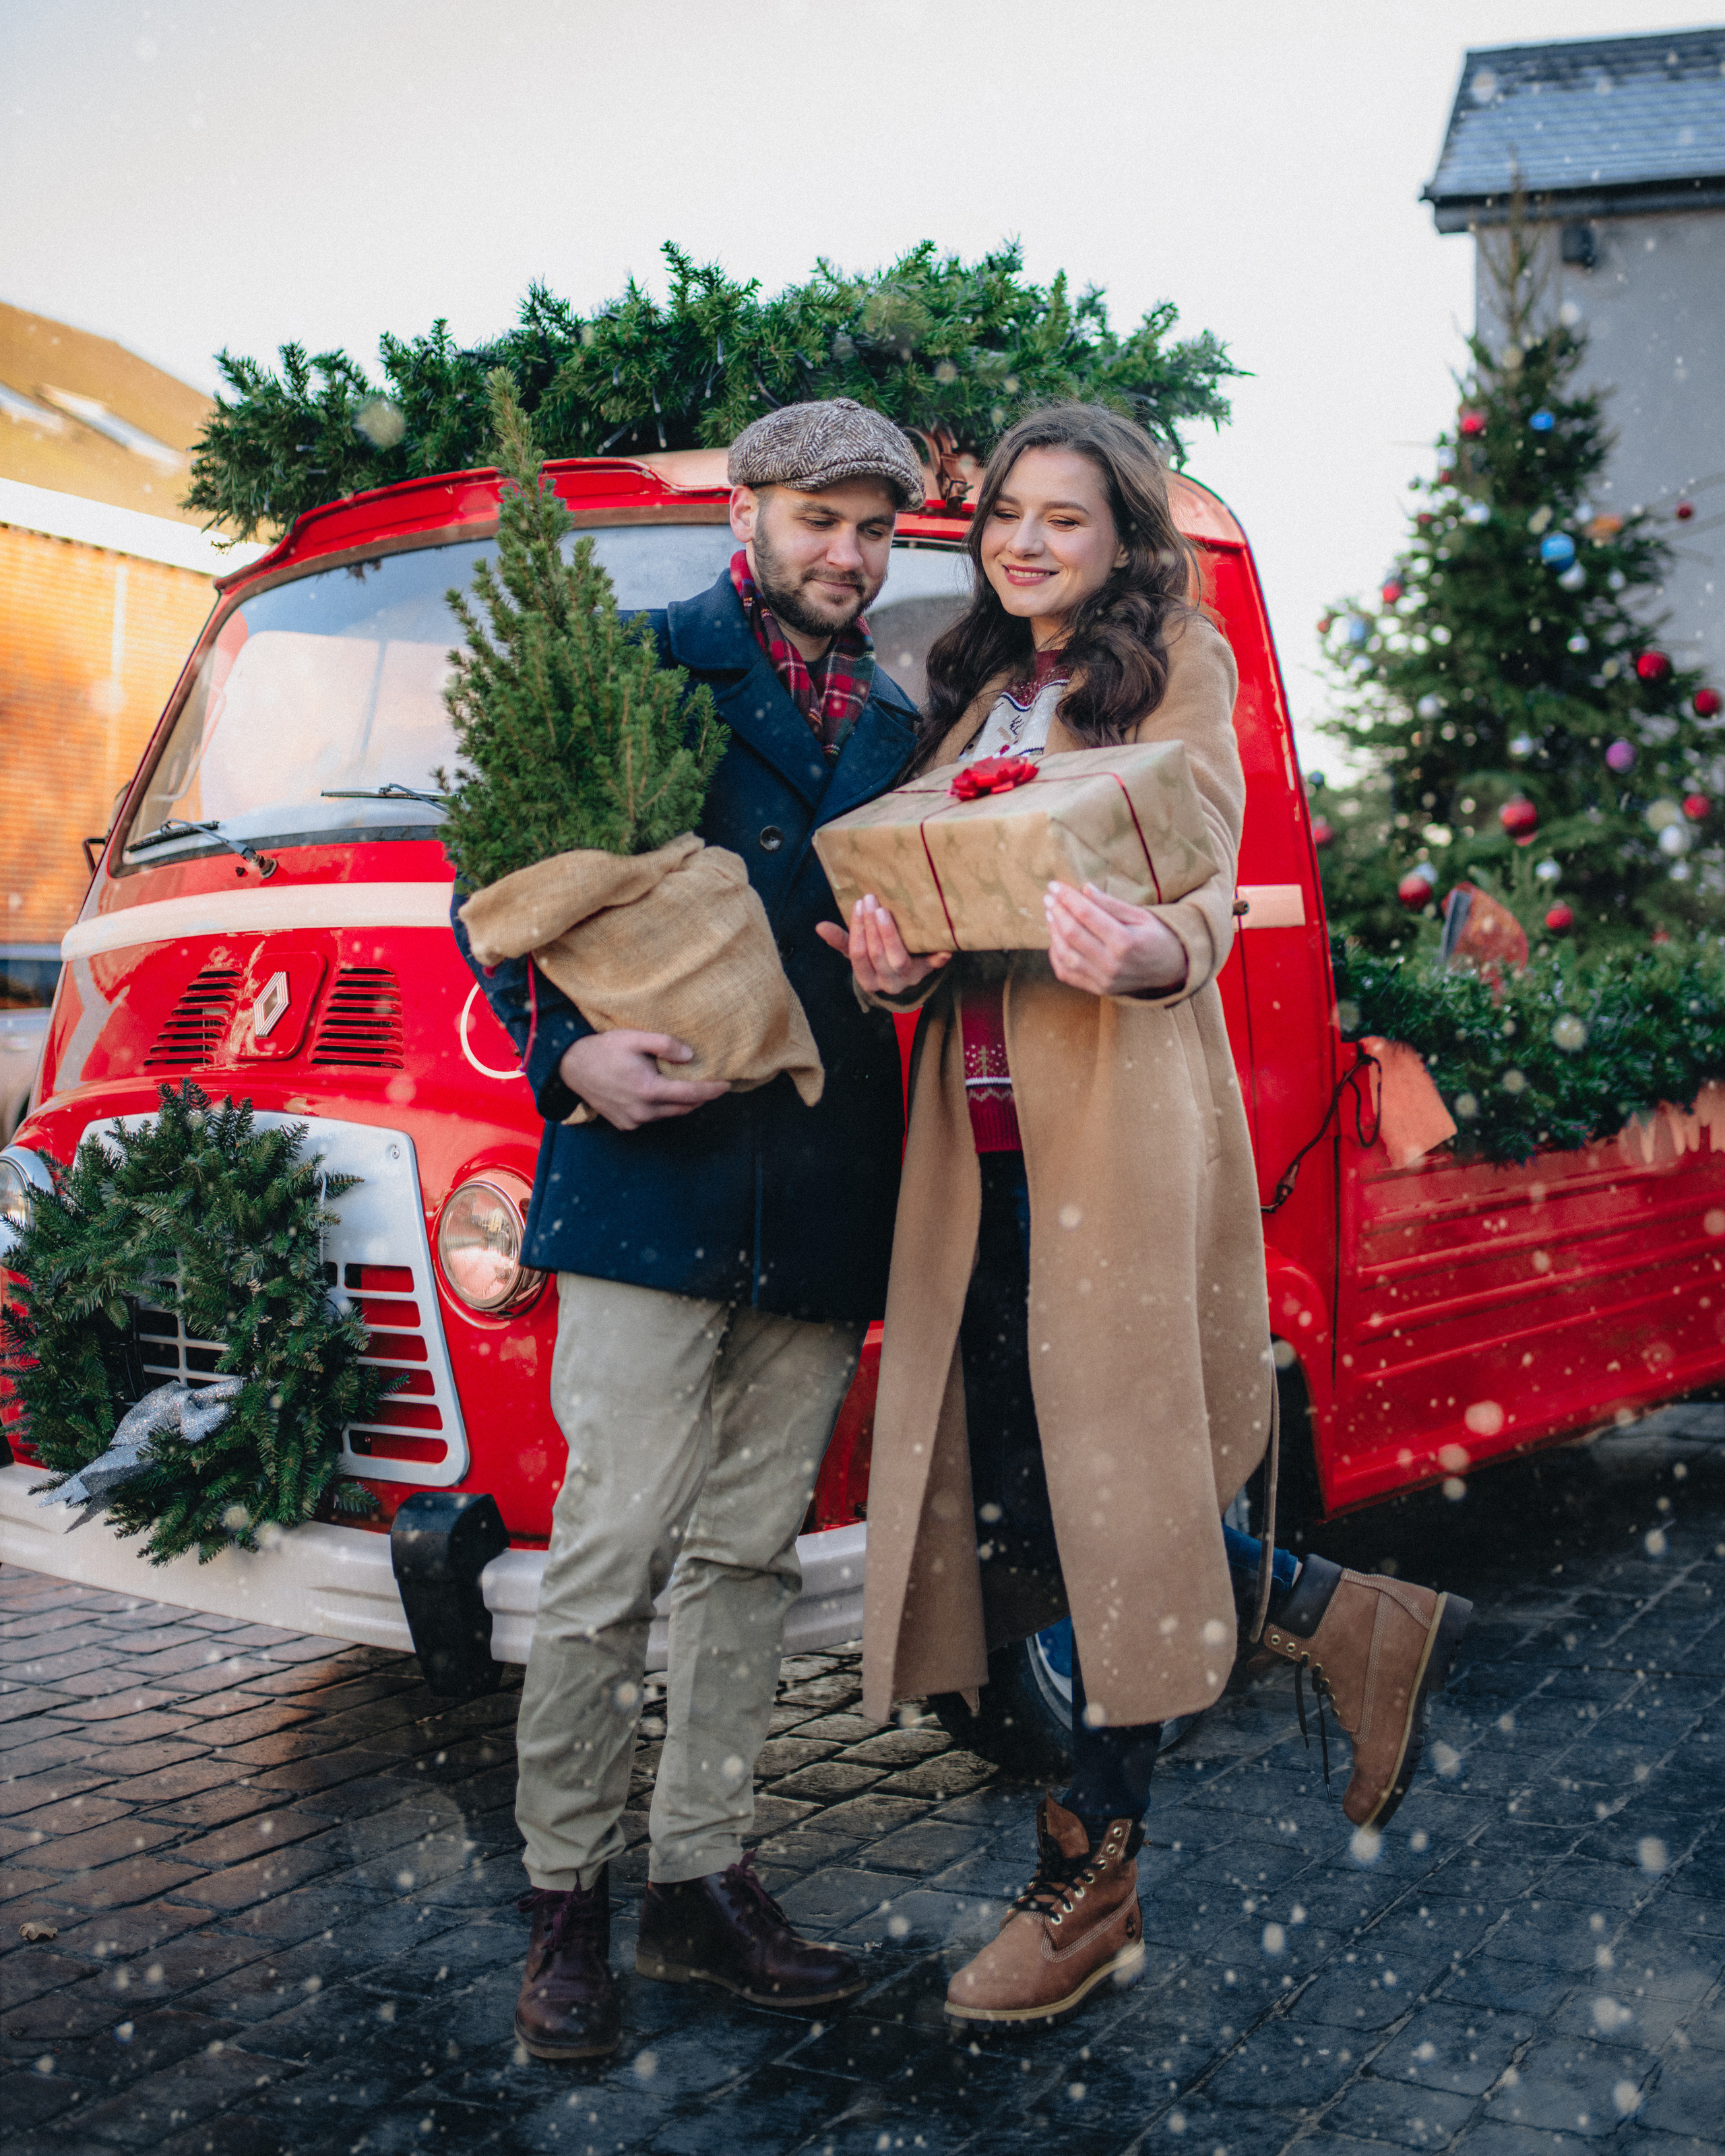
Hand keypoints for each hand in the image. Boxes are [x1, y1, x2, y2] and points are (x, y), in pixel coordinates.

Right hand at [558, 1030, 728, 1131]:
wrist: (572, 1068)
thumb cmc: (604, 1050)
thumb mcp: (634, 1038)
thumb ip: (664, 1045)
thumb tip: (690, 1056)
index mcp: (648, 1090)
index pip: (691, 1094)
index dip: (712, 1090)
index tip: (726, 1084)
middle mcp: (643, 1111)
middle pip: (683, 1107)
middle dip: (700, 1097)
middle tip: (710, 1083)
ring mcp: (634, 1121)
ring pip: (669, 1114)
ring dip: (680, 1102)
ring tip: (687, 1086)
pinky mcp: (626, 1125)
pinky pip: (652, 1118)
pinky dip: (661, 1108)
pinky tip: (659, 1094)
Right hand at [815, 895, 952, 996]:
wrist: (908, 978)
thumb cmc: (878, 960)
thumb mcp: (858, 954)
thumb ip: (841, 941)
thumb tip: (819, 927)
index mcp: (868, 980)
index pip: (858, 955)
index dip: (857, 931)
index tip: (858, 905)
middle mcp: (888, 983)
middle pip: (877, 955)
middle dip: (872, 927)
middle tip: (871, 900)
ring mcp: (910, 978)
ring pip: (898, 959)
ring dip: (891, 934)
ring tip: (885, 910)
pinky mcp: (929, 971)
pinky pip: (934, 966)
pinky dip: (938, 957)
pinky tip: (942, 946)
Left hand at [1044, 882, 1187, 997]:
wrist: (1171, 970)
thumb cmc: (1156, 936)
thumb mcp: (1140, 915)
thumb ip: (1111, 904)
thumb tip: (1084, 889)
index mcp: (1125, 942)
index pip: (1087, 915)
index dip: (1068, 898)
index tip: (1055, 885)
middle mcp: (1112, 964)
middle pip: (1072, 934)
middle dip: (1057, 911)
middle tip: (1049, 896)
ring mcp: (1103, 980)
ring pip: (1065, 955)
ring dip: (1053, 932)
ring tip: (1050, 913)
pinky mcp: (1098, 989)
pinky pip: (1066, 974)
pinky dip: (1056, 956)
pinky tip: (1055, 939)